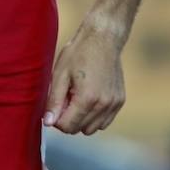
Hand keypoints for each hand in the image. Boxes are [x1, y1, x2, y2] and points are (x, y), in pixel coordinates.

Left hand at [43, 20, 125, 134]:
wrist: (103, 39)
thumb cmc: (78, 53)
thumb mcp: (60, 74)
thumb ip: (54, 101)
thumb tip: (48, 122)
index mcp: (87, 98)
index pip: (68, 127)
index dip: (56, 119)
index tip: (55, 105)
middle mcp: (104, 105)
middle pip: (80, 129)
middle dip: (69, 119)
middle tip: (66, 98)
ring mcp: (114, 104)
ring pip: (93, 129)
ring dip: (82, 119)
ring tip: (77, 97)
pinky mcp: (120, 101)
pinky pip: (105, 121)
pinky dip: (95, 116)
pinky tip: (89, 98)